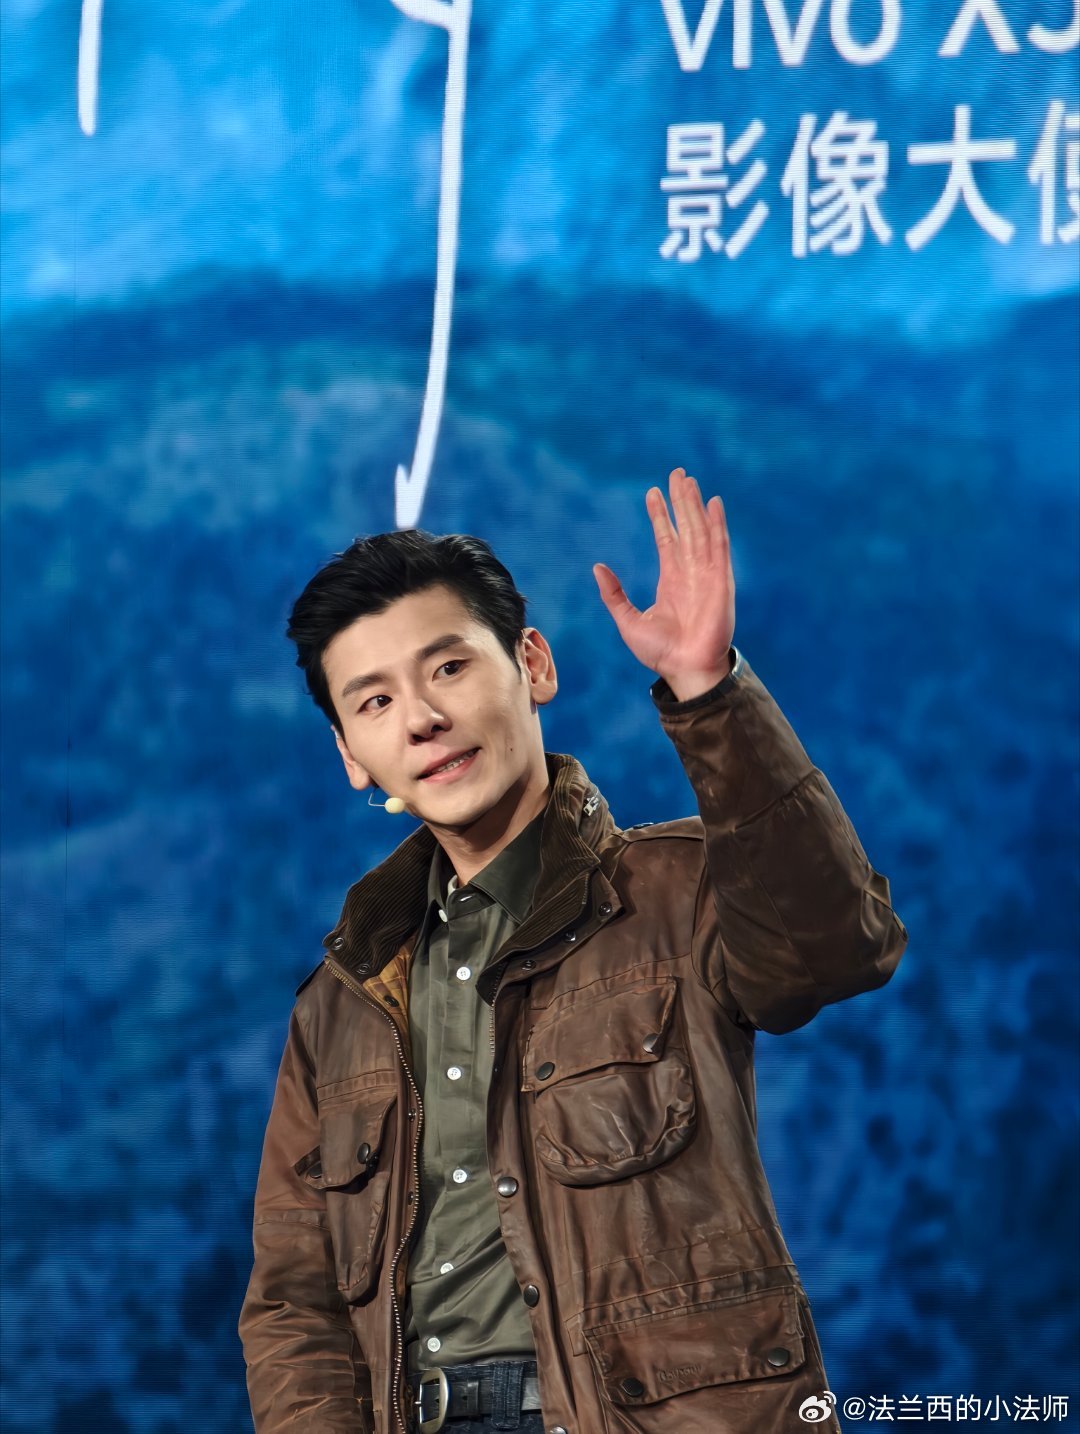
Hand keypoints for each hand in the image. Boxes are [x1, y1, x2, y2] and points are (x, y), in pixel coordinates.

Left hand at [593, 468, 734, 701]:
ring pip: (700, 530)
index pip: (666, 538)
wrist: (684, 669)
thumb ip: (614, 594)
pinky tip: (714, 504)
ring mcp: (706, 574)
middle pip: (685, 526)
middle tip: (676, 473)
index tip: (653, 492)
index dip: (660, 515)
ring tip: (688, 480)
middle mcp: (690, 572)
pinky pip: (719, 547)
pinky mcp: (720, 581)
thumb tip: (597, 567)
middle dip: (680, 500)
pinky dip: (717, 525)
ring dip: (695, 505)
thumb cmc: (660, 652)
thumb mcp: (628, 620)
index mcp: (671, 579)